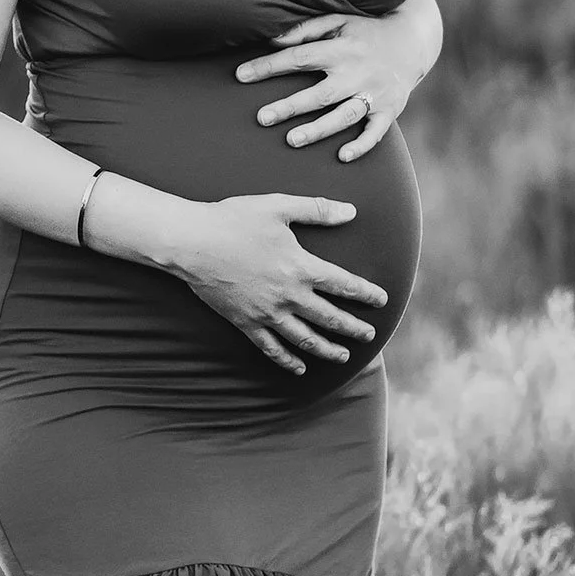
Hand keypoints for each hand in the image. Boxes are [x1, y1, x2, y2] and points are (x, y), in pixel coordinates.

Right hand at [171, 192, 388, 376]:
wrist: (193, 243)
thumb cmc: (234, 220)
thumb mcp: (278, 207)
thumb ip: (317, 210)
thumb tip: (350, 211)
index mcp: (301, 267)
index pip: (344, 285)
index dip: (366, 294)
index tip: (381, 300)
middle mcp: (289, 295)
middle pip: (330, 317)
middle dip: (353, 328)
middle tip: (369, 336)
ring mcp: (267, 313)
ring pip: (305, 339)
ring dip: (327, 349)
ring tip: (343, 356)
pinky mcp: (246, 323)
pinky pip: (271, 348)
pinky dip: (287, 360)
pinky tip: (299, 369)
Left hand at [235, 3, 439, 161]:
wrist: (413, 40)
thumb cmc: (364, 32)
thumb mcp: (337, 21)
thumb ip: (305, 30)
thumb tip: (271, 40)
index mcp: (341, 48)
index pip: (300, 58)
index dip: (269, 66)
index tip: (241, 76)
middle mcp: (358, 72)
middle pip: (320, 93)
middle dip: (290, 107)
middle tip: (261, 118)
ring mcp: (375, 94)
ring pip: (344, 116)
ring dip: (319, 129)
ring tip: (291, 140)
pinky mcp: (390, 110)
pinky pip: (376, 132)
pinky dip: (361, 145)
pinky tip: (342, 157)